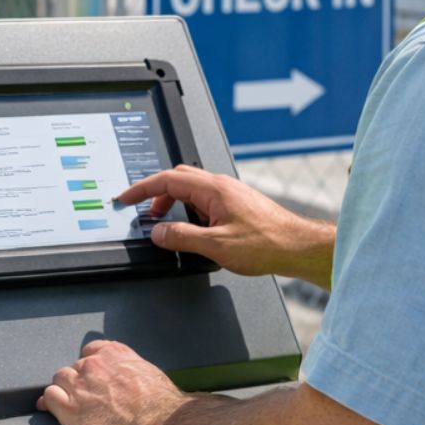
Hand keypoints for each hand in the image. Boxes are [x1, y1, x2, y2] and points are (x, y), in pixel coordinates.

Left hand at [38, 340, 186, 424]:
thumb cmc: (163, 409)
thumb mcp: (152, 377)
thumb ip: (136, 373)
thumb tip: (139, 384)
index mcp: (116, 354)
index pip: (91, 351)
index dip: (90, 368)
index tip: (93, 379)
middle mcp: (95, 365)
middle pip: (74, 368)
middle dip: (78, 383)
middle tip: (88, 400)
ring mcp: (80, 386)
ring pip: (58, 381)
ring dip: (63, 392)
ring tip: (72, 407)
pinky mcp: (70, 409)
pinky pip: (49, 398)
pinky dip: (50, 404)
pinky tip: (55, 412)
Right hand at [119, 164, 334, 284]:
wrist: (297, 246)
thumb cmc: (267, 243)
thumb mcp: (216, 246)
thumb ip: (182, 237)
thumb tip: (159, 232)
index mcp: (213, 189)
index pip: (167, 179)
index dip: (142, 188)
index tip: (127, 197)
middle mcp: (221, 186)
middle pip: (178, 178)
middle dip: (156, 194)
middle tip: (144, 213)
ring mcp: (230, 194)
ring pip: (192, 189)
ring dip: (174, 203)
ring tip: (167, 226)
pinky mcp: (237, 204)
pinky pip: (204, 199)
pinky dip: (189, 210)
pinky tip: (192, 230)